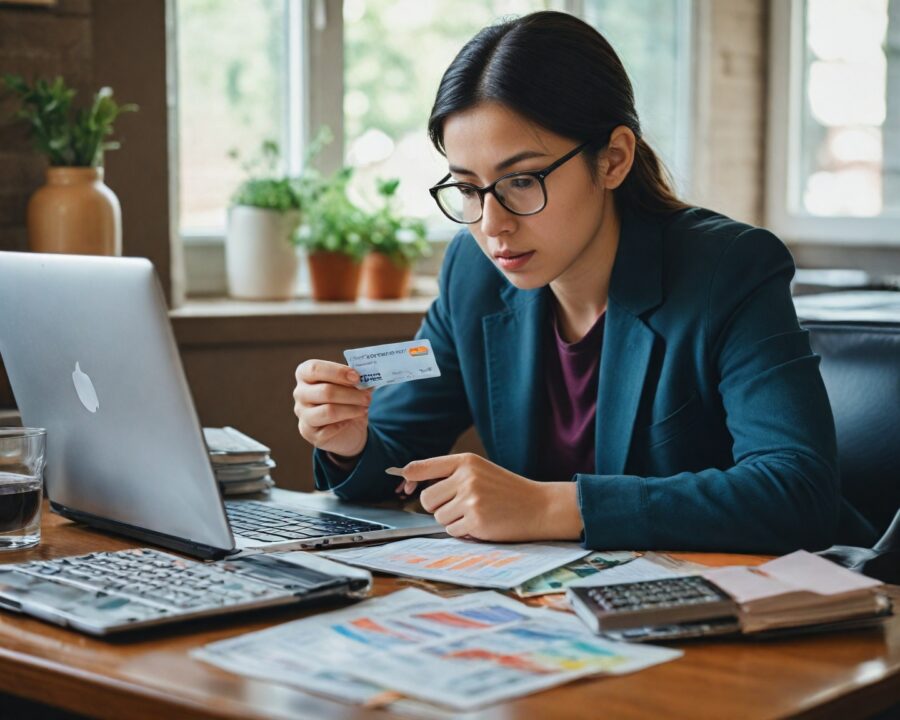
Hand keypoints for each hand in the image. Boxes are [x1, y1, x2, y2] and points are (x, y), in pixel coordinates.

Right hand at [293, 359, 372, 458]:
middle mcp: (300, 392)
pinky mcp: (308, 432)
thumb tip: (369, 375)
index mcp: (306, 374)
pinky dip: (344, 424)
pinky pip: (329, 430)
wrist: (348, 427)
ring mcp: (302, 413)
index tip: (357, 377)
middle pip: (325, 391)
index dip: (337, 372)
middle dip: (351, 394)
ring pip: (329, 411)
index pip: (314, 369)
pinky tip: (351, 421)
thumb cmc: (347, 399)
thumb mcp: (352, 385)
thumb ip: (356, 378)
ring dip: (351, 409)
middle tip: (368, 397)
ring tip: (365, 408)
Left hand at [395, 453, 582, 541]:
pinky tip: (482, 523)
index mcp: (465, 461)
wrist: (539, 506)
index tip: (405, 483)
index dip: (410, 477)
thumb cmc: (507, 490)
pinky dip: (464, 532)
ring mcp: (471, 499)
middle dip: (439, 507)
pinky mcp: (475, 520)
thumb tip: (411, 480)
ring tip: (476, 513)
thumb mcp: (480, 471)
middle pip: (427, 499)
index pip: (423, 467)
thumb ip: (451, 474)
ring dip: (453, 520)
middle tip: (460, 506)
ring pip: (439, 517)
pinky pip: (452, 531)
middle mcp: (466, 477)